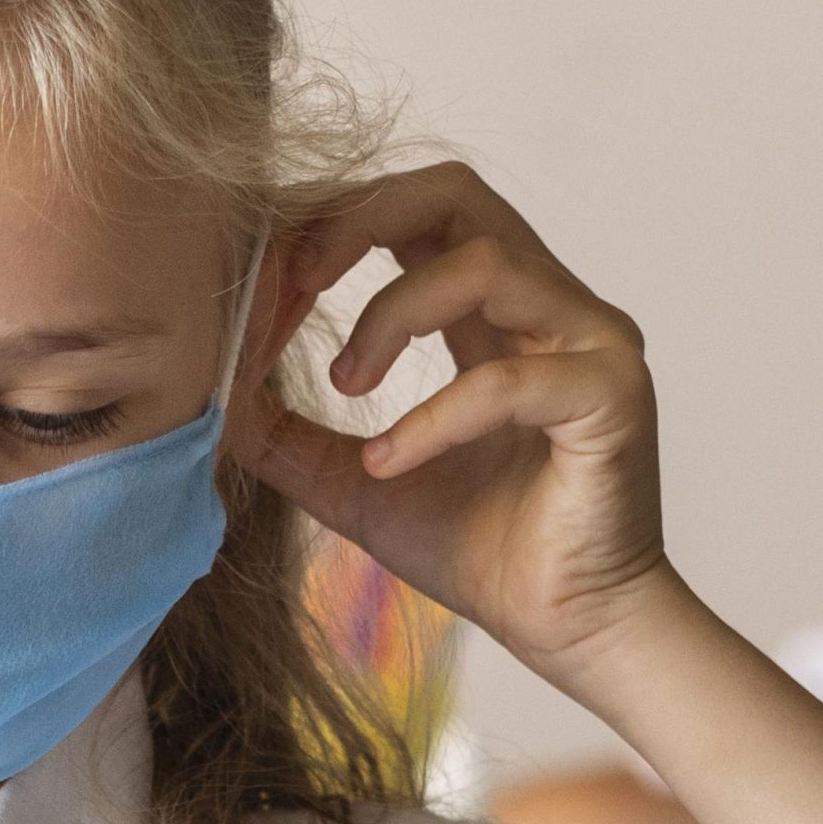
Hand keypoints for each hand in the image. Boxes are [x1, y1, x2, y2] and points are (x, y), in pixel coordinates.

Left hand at [225, 162, 668, 695]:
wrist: (570, 631)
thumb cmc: (481, 551)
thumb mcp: (351, 481)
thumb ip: (286, 432)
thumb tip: (211, 393)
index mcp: (492, 312)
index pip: (411, 215)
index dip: (330, 231)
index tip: (265, 285)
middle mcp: (548, 308)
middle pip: (455, 192)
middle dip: (360, 220)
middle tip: (296, 280)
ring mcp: (590, 344)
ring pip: (487, 263)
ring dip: (393, 314)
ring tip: (344, 382)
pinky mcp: (612, 399)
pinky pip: (512, 380)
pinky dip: (433, 415)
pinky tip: (386, 461)